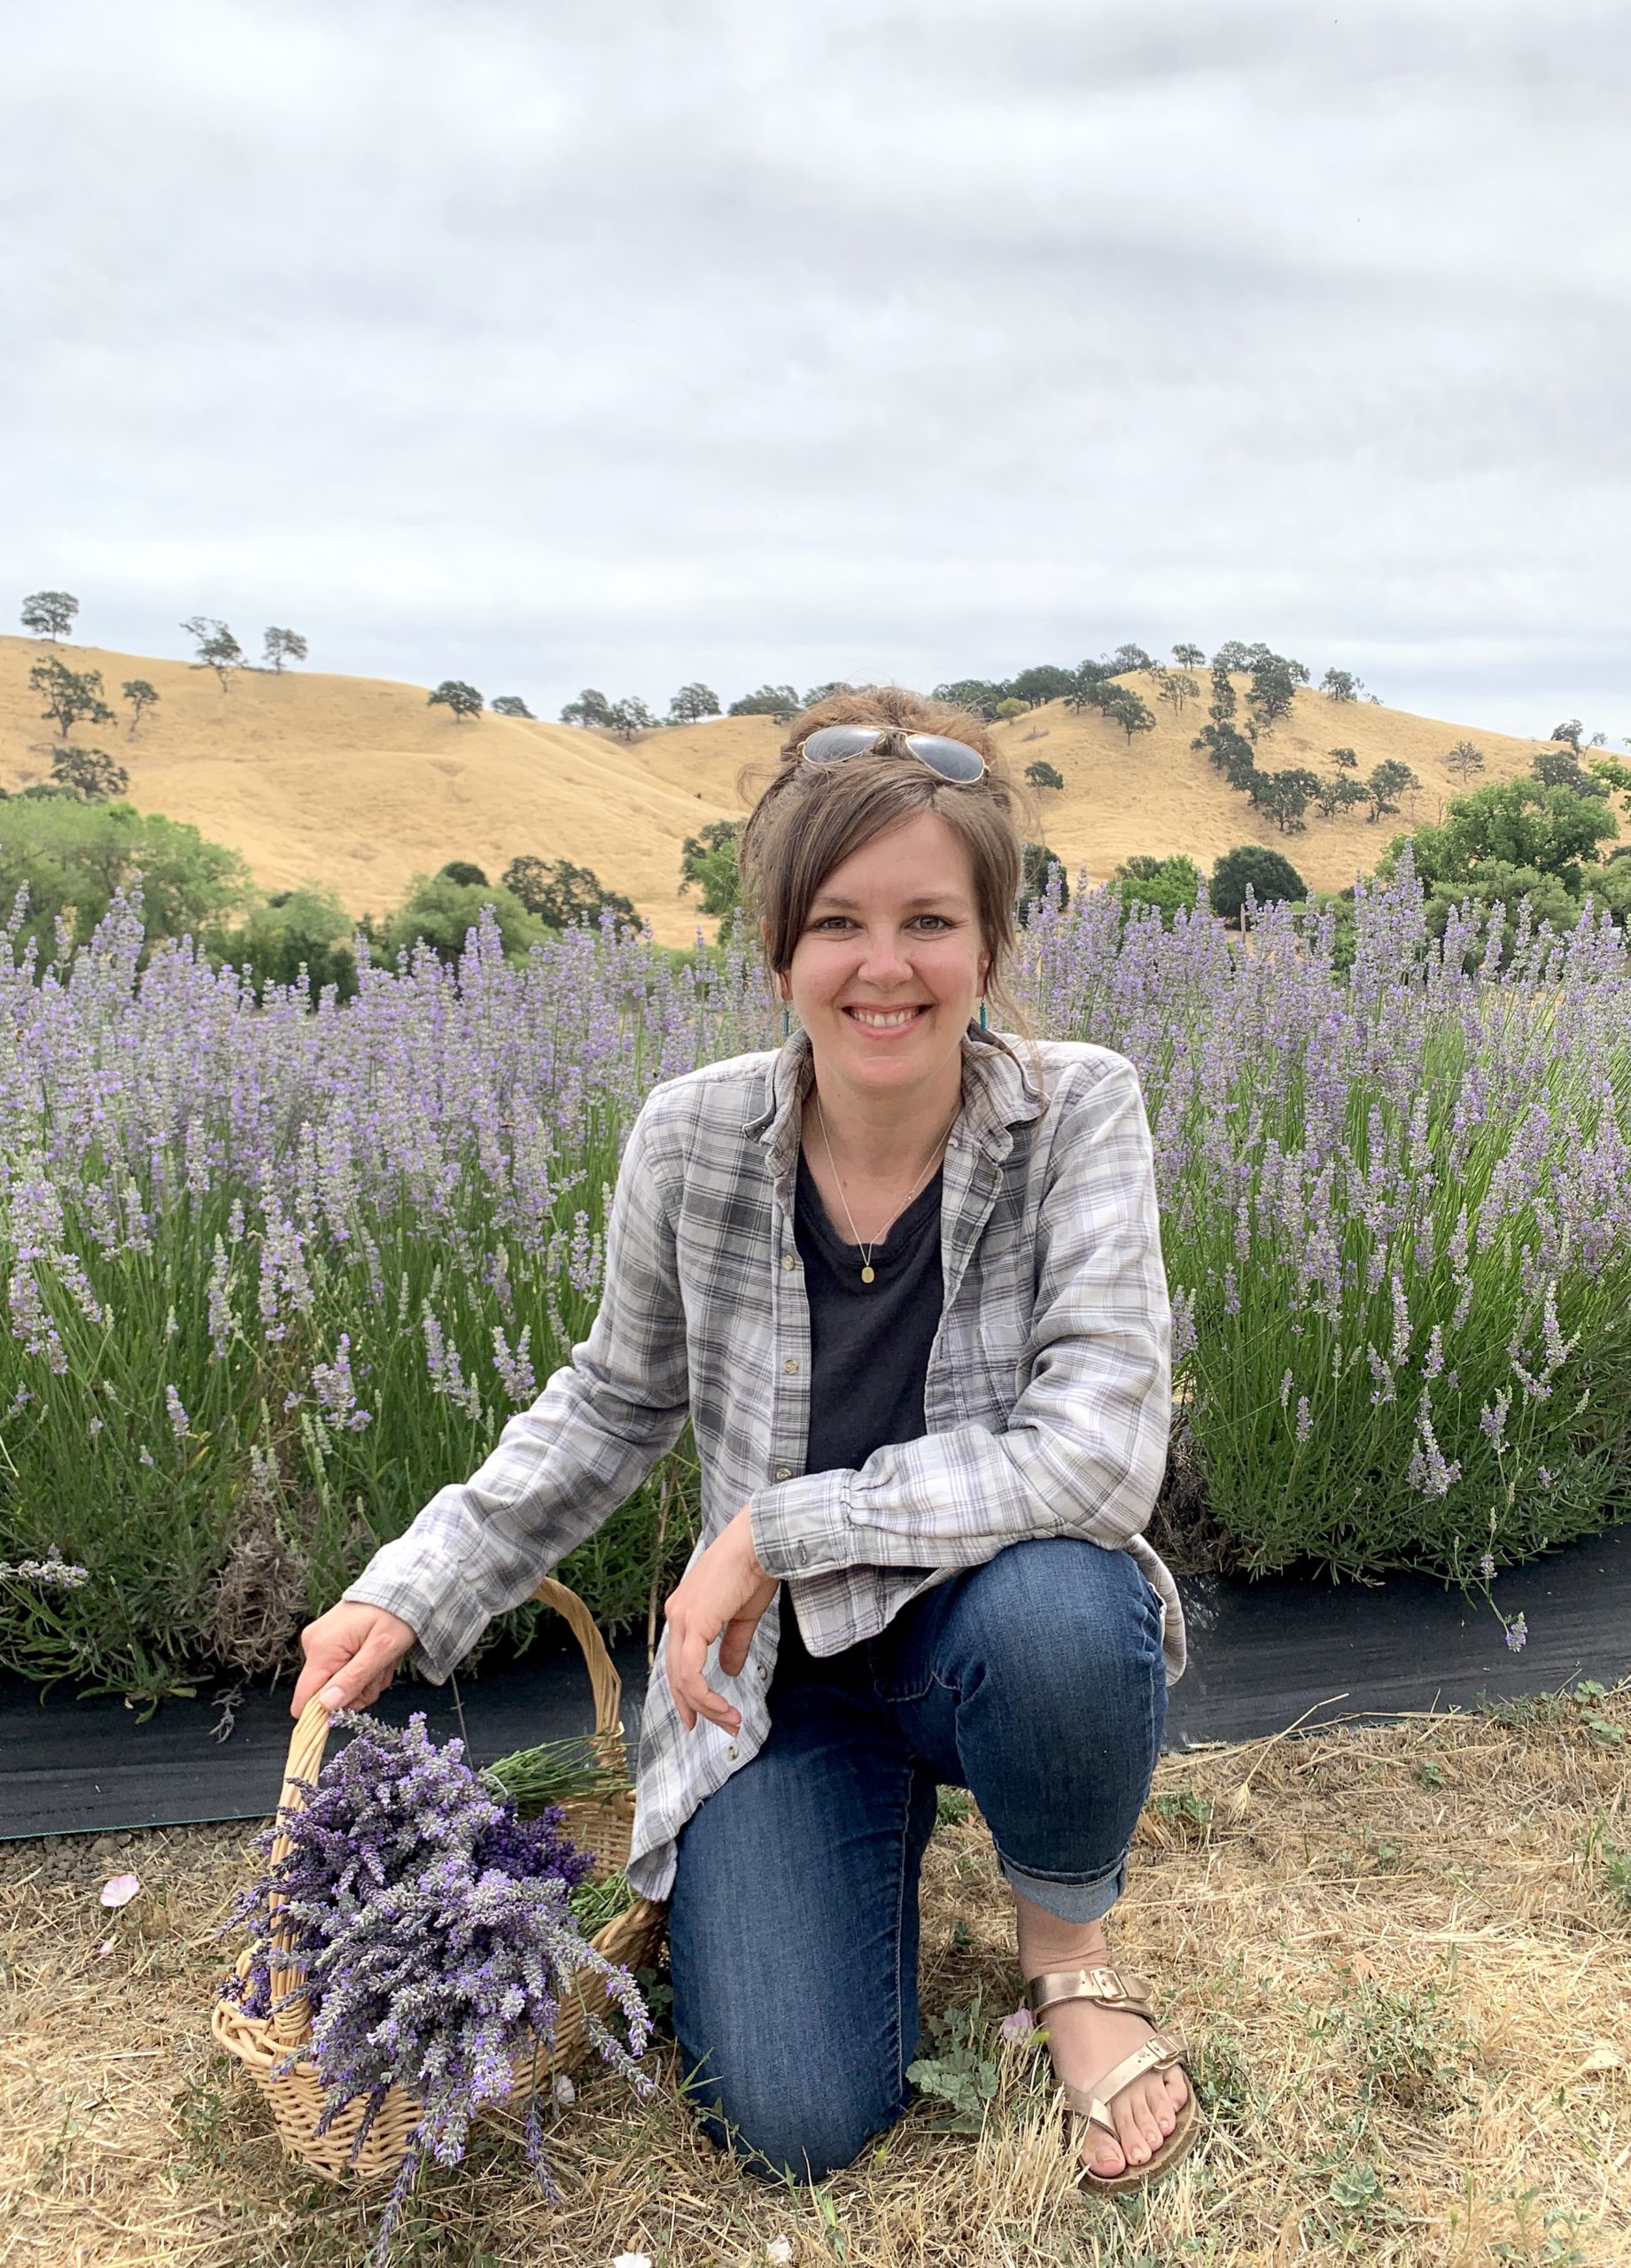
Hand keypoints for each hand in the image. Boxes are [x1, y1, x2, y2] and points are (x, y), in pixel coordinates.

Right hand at [290, 1601, 418, 1718]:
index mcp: (322, 1648)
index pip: (305, 1699)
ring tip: (381, 1659)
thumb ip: (354, 1678)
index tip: (356, 1704)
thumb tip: (326, 1706)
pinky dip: (362, 1669)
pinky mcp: (329, 1643)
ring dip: (365, 1680)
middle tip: (380, 1672)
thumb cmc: (395, 1614)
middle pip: (327, 1694)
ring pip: (338, 1684)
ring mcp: (320, 1643)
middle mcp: (313, 1645)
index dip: (327, 1712)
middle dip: (358, 1690)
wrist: (400, 1586)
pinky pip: (341, 1670)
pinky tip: (375, 1654)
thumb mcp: (381, 1650)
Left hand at [663, 1506, 778, 1735]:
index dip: (688, 1693)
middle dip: (696, 1707)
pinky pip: (690, 1671)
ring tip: (730, 1720)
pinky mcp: (692, 1623)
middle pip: (676, 1675)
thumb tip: (728, 1670)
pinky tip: (722, 1706)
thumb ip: (732, 1644)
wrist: (760, 1543)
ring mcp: (680, 1618)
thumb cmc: (756, 1570)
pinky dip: (704, 1695)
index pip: (678, 1661)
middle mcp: (676, 1615)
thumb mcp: (744, 1616)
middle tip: (720, 1727)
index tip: (702, 1717)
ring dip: (706, 1706)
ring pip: (682, 1678)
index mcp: (685, 1612)